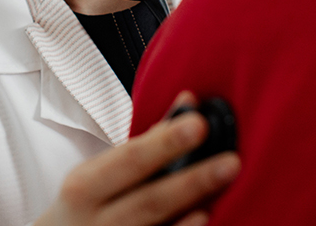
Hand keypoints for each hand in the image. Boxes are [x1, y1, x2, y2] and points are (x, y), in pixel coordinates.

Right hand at [34, 92, 239, 225]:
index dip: (165, 143)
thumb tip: (190, 102)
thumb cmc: (85, 204)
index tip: (199, 124)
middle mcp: (95, 222)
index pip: (130, 160)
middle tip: (231, 162)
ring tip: (221, 194)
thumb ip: (146, 139)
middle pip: (150, 200)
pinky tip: (206, 223)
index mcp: (84, 187)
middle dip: (192, 181)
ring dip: (191, 212)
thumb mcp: (99, 172)